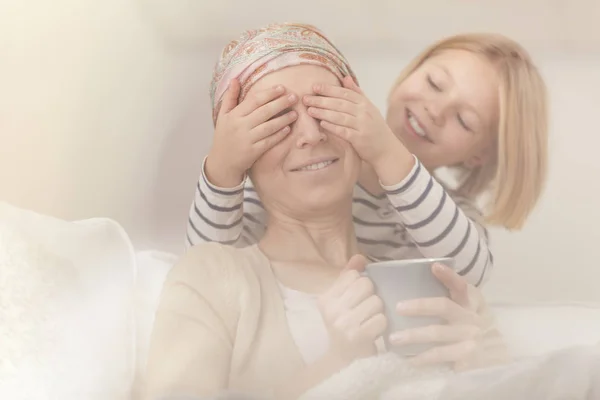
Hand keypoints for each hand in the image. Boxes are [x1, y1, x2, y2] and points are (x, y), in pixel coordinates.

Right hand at [205, 79, 297, 186]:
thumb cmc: (224, 136)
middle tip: (294, 97)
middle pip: (264, 111)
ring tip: (295, 113)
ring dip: (283, 119)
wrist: (222, 162)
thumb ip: (230, 97)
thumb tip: (235, 79)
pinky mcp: (253, 152)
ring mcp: (247, 139)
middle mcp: (240, 126)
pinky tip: (288, 129)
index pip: (254, 100)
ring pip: (269, 126)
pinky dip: (279, 135)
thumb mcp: (223, 115)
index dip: (269, 93)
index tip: (282, 88)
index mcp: (234, 115)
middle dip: (281, 103)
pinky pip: (269, 141)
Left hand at [303, 76, 412, 178]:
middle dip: (321, 100)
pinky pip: (343, 131)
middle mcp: (364, 112)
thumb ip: (357, 93)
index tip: (315, 87)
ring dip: (323, 112)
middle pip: (339, 103)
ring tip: (310, 110)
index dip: (329, 89)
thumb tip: (345, 77)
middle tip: (306, 98)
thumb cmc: (375, 128)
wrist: (387, 149)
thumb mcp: (369, 108)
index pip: (344, 93)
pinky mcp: (359, 139)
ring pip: (340, 116)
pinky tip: (322, 124)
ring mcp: (362, 126)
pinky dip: (332, 127)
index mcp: (365, 103)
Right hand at [317, 255, 386, 364]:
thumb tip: (360, 257)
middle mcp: (332, 310)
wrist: (341, 360)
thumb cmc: (344, 326)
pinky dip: (382, 325)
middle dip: (371, 295)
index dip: (360, 284)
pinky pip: (382, 319)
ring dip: (378, 311)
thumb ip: (348, 277)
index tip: (356, 297)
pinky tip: (373, 330)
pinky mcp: (359, 336)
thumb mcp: (341, 301)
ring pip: (377, 302)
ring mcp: (345, 324)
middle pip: (367, 285)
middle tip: (365, 309)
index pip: (353, 275)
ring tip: (369, 320)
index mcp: (326, 299)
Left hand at [389, 263, 509, 370]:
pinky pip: (441, 356)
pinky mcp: (466, 357)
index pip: (461, 285)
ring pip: (438, 334)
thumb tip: (430, 269)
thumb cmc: (471, 322)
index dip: (449, 276)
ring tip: (394, 339)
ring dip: (415, 336)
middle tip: (398, 308)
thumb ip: (451, 289)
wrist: (496, 353)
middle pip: (444, 307)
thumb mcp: (468, 304)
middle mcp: (470, 318)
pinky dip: (424, 358)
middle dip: (420, 306)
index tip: (434, 267)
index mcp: (470, 301)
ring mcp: (469, 338)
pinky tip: (409, 359)